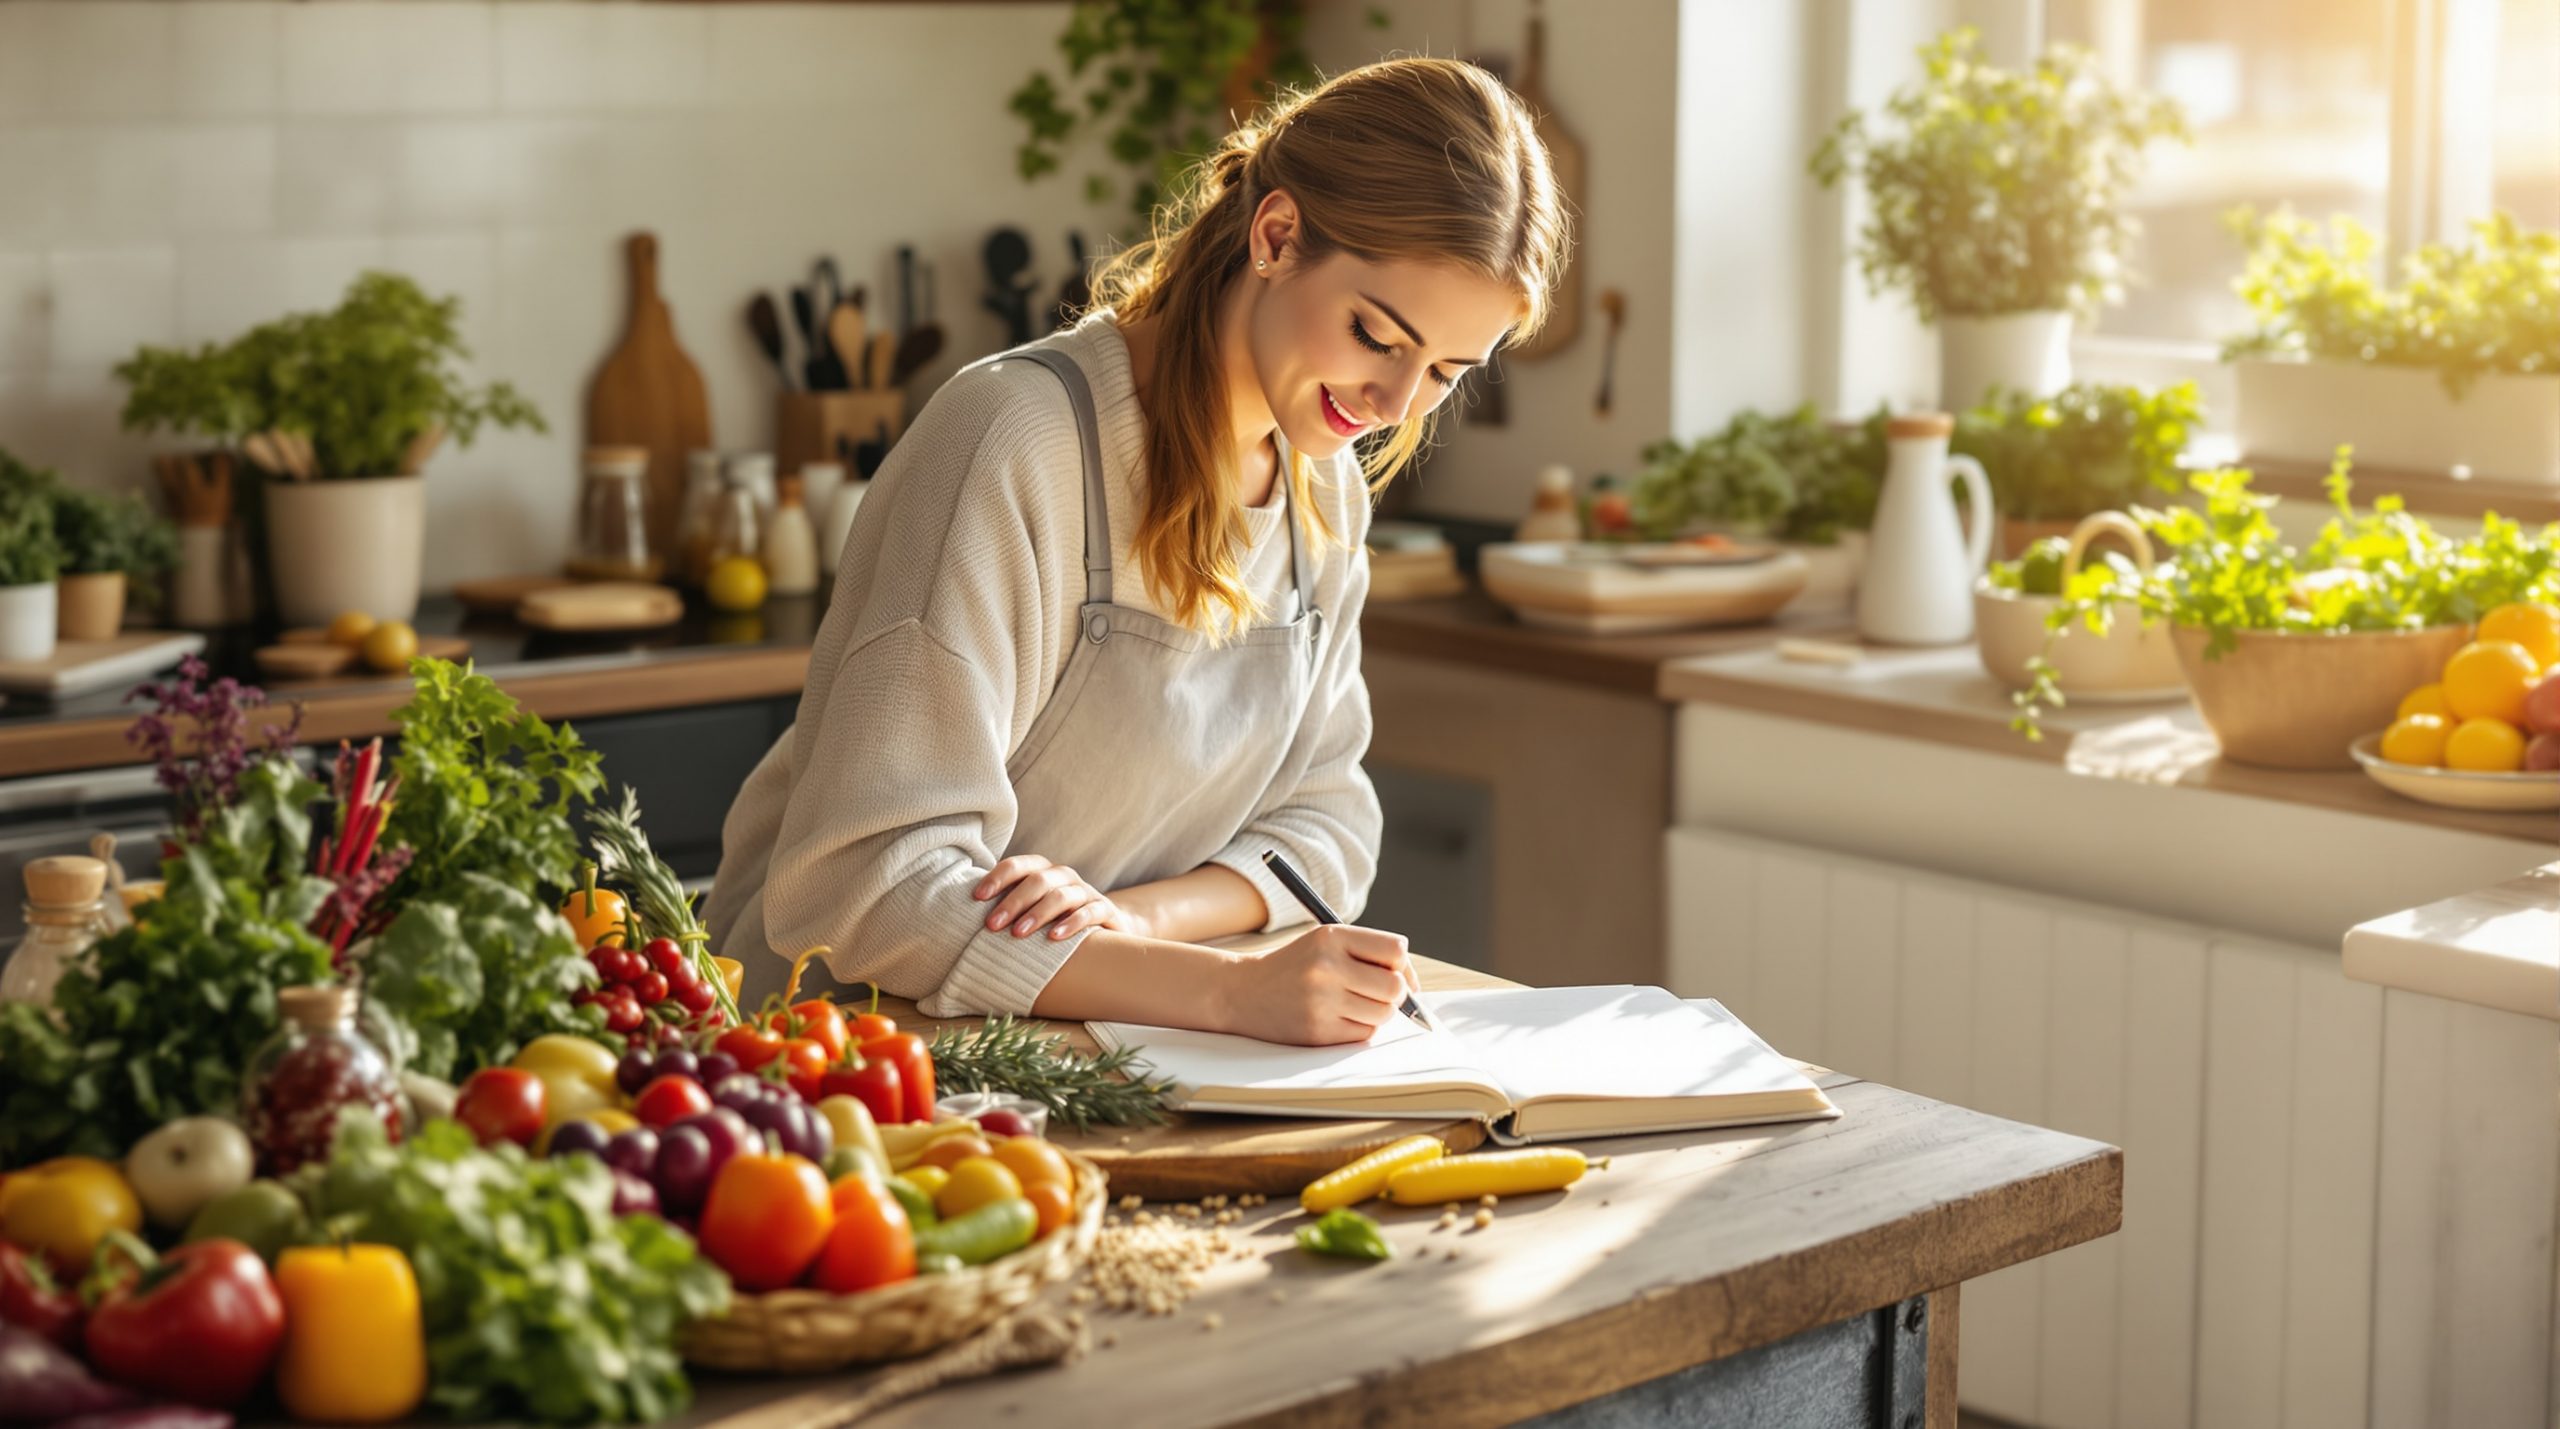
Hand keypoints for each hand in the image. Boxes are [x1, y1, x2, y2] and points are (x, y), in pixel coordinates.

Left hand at [972, 855, 1145, 940]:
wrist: (1106, 928)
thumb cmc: (1055, 920)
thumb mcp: (1032, 909)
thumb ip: (1007, 907)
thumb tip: (961, 914)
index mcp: (1043, 871)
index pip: (1018, 865)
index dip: (997, 878)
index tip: (977, 897)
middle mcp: (1064, 877)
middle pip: (1038, 880)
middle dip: (1012, 902)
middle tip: (991, 925)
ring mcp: (1086, 892)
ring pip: (1062, 895)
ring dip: (1037, 913)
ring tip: (1018, 934)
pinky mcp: (1105, 910)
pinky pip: (1090, 912)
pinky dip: (1072, 923)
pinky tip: (1055, 937)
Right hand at [1221, 924, 1419, 1045]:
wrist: (1243, 992)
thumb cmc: (1295, 966)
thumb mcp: (1325, 942)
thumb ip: (1368, 953)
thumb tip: (1414, 986)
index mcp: (1331, 937)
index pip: (1395, 949)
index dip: (1401, 964)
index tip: (1395, 973)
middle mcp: (1326, 967)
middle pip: (1395, 987)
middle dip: (1394, 993)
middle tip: (1378, 993)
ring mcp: (1321, 1001)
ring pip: (1383, 1014)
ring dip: (1377, 1012)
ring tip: (1354, 1005)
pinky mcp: (1317, 1031)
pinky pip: (1363, 1034)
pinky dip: (1359, 1028)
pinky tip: (1338, 1018)